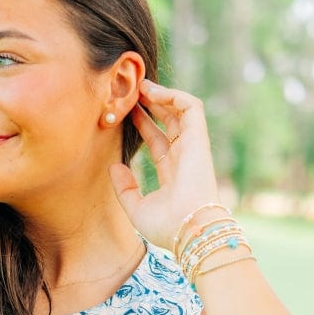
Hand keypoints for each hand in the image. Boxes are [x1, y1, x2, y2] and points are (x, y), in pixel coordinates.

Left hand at [109, 79, 222, 251]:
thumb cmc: (166, 226)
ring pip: (181, 111)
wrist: (188, 229)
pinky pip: (191, 107)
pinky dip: (174, 95)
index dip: (142, 124)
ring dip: (162, 95)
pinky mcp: (199, 138)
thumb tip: (114, 166)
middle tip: (131, 91)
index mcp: (172, 173)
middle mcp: (184, 157)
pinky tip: (153, 91)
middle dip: (151, 104)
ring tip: (141, 85)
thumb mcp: (136, 207)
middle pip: (169, 122)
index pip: (158, 141)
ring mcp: (192, 147)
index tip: (126, 112)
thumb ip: (125, 187)